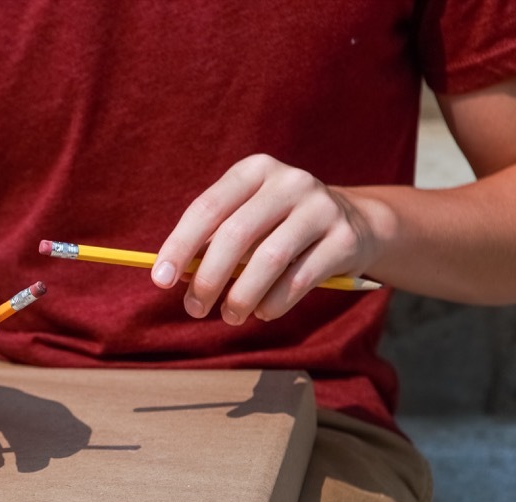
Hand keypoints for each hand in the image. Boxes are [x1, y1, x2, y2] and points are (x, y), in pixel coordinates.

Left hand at [151, 154, 380, 323]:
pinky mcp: (345, 239)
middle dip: (208, 278)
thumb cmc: (280, 226)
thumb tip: (176, 275)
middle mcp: (289, 182)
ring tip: (230, 316)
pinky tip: (263, 312)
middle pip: (236, 234)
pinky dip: (274, 303)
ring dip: (241, 296)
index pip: (207, 207)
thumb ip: (213, 242)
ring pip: (269, 259)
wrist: (356, 223)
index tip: (160, 280)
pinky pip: (300, 279)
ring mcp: (322, 207)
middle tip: (194, 308)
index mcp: (255, 170)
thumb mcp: (247, 221)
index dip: (179, 246)